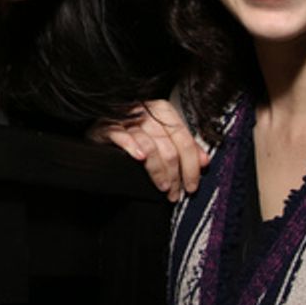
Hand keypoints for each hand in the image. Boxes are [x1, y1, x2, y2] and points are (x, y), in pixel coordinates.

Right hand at [90, 100, 208, 201]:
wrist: (101, 131)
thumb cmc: (134, 135)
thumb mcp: (162, 138)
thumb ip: (184, 147)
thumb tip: (204, 161)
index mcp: (163, 111)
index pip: (184, 139)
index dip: (191, 165)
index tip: (192, 185)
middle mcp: (146, 111)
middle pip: (168, 146)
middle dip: (174, 174)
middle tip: (175, 193)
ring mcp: (126, 118)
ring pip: (150, 146)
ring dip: (158, 170)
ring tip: (162, 187)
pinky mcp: (107, 127)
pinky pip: (123, 137)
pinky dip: (132, 147)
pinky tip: (140, 159)